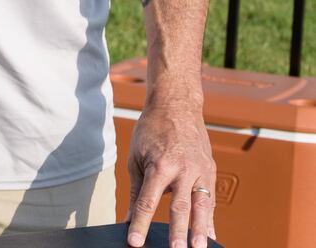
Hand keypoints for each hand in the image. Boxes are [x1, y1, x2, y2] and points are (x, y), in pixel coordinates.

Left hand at [126, 97, 215, 247]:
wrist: (177, 106)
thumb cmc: (151, 131)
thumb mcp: (136, 158)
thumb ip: (136, 191)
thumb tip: (128, 218)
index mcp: (160, 165)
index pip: (148, 201)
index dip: (141, 224)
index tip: (135, 242)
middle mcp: (183, 169)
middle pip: (180, 206)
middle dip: (177, 231)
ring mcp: (200, 171)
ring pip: (202, 205)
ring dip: (201, 230)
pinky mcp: (211, 171)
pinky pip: (211, 201)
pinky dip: (211, 221)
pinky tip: (210, 238)